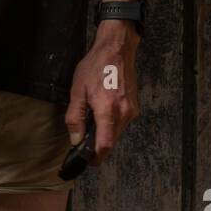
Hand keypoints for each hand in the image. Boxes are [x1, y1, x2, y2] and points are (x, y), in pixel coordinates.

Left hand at [65, 21, 140, 166]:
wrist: (117, 49)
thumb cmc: (96, 67)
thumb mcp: (77, 91)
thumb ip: (75, 117)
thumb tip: (75, 139)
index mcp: (108, 110)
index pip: (105, 145)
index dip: (95, 157)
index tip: (86, 161)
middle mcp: (124, 113)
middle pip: (112, 141)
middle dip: (97, 145)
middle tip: (82, 141)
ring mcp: (132, 110)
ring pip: (117, 133)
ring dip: (104, 133)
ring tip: (91, 121)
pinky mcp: (134, 106)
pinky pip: (122, 123)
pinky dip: (111, 124)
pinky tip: (101, 112)